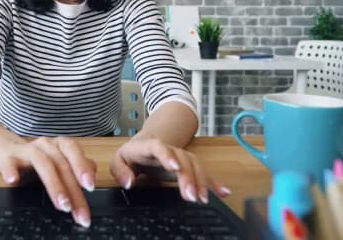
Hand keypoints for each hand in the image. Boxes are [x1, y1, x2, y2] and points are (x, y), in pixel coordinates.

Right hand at [0, 136, 96, 227]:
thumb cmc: (36, 160)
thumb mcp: (58, 163)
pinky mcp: (7, 157)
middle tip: (76, 209)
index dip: (82, 167)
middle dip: (71, 188)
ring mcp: (26, 150)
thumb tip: (92, 176)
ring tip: (61, 205)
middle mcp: (45, 145)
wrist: (3, 151)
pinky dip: (11, 170)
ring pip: (42, 162)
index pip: (74, 153)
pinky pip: (8, 162)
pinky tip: (13, 181)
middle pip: (60, 163)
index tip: (90, 187)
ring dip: (53, 185)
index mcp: (59, 145)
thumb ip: (76, 167)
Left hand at [109, 137, 230, 203]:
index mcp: (149, 147)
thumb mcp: (118, 161)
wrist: (146, 144)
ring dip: (201, 181)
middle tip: (191, 195)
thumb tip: (129, 182)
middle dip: (189, 176)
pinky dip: (213, 183)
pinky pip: (203, 172)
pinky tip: (223, 192)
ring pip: (195, 165)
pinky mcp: (188, 166)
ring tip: (202, 199)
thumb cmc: (132, 155)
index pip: (159, 147)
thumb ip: (120, 171)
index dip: (168, 155)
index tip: (175, 167)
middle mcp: (169, 150)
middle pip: (182, 159)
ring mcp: (180, 157)